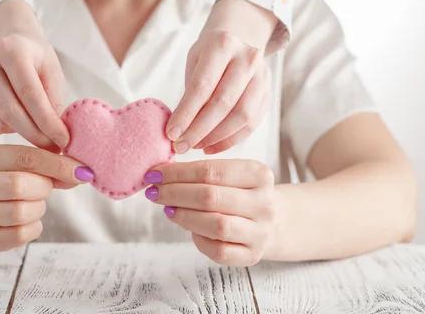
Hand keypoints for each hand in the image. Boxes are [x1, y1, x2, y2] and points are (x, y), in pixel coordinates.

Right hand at [0, 0, 68, 150]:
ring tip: (34, 124)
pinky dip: (4, 128)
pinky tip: (15, 118)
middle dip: (35, 134)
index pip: (30, 94)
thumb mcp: (51, 70)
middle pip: (9, 111)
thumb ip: (54, 100)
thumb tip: (58, 136)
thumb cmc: (34, 58)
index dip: (48, 122)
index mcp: (10, 50)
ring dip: (20, 131)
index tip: (63, 140)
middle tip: (53, 147)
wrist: (6, 40)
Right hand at [0, 144, 93, 250]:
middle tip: (45, 189)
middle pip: (17, 185)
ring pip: (19, 212)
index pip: (24, 157)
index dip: (57, 165)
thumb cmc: (12, 182)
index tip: (82, 172)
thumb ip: (51, 165)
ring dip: (37, 209)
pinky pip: (20, 235)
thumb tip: (82, 173)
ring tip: (33, 204)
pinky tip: (28, 221)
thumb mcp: (26, 167)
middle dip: (42, 188)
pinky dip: (33, 228)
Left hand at [144, 159, 274, 265]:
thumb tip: (159, 172)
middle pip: (210, 197)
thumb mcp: (230, 174)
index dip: (177, 173)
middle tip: (154, 192)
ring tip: (168, 208)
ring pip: (215, 225)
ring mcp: (260, 232)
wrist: (272, 221)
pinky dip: (198, 239)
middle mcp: (264, 203)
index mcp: (259, 175)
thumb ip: (200, 171)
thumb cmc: (239, 192)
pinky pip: (219, 251)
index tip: (154, 173)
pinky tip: (189, 228)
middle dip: (174, 193)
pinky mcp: (252, 255)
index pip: (211, 171)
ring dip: (183, 216)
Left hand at [166, 0, 275, 154]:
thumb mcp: (194, 61)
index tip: (171, 134)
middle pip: (222, 103)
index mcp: (222, 44)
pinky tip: (211, 146)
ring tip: (195, 146)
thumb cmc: (209, 54)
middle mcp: (247, 58)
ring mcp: (262, 76)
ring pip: (241, 117)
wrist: (240, 39)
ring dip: (215, 138)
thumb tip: (179, 132)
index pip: (202, 86)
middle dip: (198, 130)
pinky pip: (251, 124)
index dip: (185, 114)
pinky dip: (230, 140)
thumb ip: (190, 92)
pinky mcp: (269, 93)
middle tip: (181, 147)